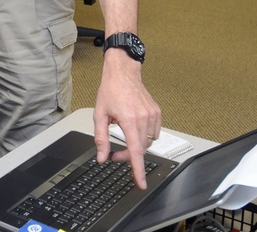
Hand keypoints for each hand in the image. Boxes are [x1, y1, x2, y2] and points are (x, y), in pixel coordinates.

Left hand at [93, 50, 161, 188]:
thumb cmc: (111, 90)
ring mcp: (152, 115)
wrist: (123, 73)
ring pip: (148, 142)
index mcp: (129, 120)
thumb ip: (101, 139)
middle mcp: (144, 119)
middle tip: (115, 154)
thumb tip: (102, 157)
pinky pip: (154, 133)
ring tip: (123, 137)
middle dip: (128, 156)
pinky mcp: (157, 113)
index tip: (141, 183)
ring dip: (136, 146)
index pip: (136, 152)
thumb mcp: (99, 115)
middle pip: (141, 150)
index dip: (138, 170)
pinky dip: (144, 136)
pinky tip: (134, 128)